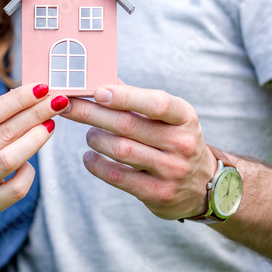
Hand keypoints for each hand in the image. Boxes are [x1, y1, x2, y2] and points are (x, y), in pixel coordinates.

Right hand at [0, 84, 65, 221]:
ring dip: (35, 139)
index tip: (41, 87)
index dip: (19, 99)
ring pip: (10, 159)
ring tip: (51, 124)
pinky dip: (28, 170)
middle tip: (58, 100)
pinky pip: (17, 187)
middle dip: (35, 113)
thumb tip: (31, 97)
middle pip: (5, 132)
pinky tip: (29, 162)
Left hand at [59, 85, 217, 219]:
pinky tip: (89, 157)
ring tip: (90, 134)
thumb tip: (99, 77)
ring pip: (120, 149)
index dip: (125, 96)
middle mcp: (182, 143)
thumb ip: (136, 98)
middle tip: (67, 105)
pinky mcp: (158, 194)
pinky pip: (117, 176)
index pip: (156, 103)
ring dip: (95, 138)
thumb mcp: (168, 118)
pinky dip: (96, 164)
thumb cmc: (174, 140)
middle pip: (127, 125)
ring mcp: (171, 170)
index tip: (97, 91)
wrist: (204, 186)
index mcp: (185, 117)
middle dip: (91, 113)